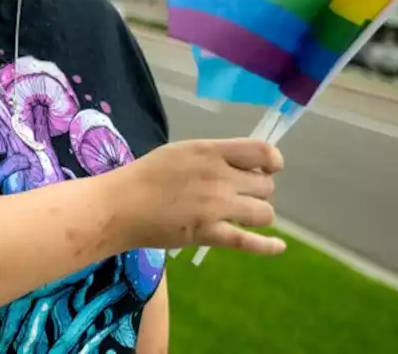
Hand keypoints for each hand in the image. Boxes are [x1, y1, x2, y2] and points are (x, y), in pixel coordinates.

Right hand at [112, 138, 285, 255]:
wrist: (120, 205)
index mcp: (210, 152)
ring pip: (264, 213)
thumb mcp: (180, 152)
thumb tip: (242, 165)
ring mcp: (217, 207)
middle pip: (266, 186)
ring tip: (240, 216)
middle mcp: (219, 177)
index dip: (272, 161)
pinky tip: (277, 246)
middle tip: (239, 196)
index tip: (267, 168)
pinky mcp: (211, 234)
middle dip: (257, 191)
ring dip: (257, 215)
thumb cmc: (146, 175)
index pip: (263, 152)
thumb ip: (212, 156)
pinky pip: (251, 242)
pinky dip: (269, 246)